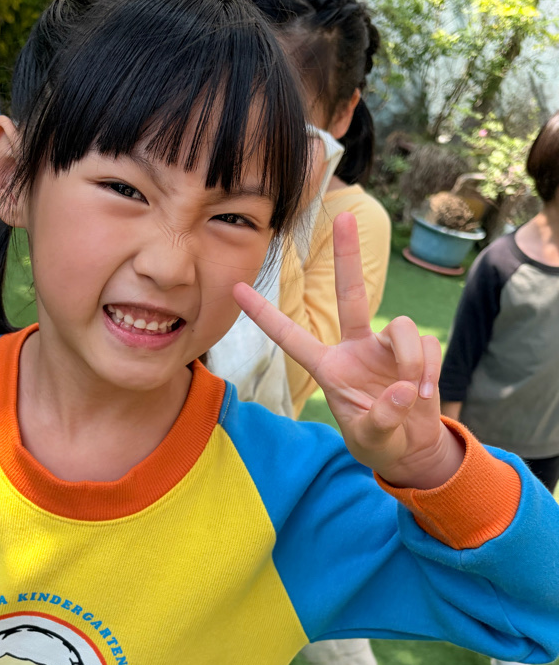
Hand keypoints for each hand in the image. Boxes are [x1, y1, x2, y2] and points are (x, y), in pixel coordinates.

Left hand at [233, 213, 463, 488]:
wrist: (413, 448)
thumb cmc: (380, 442)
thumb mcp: (372, 439)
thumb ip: (383, 418)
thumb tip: (403, 388)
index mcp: (329, 368)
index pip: (291, 337)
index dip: (264, 315)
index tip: (235, 288)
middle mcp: (355, 349)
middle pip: (350, 294)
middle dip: (348, 257)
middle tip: (346, 215)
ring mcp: (386, 347)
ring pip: (402, 327)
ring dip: (411, 359)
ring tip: (413, 393)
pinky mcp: (417, 351)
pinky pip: (427, 346)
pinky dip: (429, 370)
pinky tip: (424, 394)